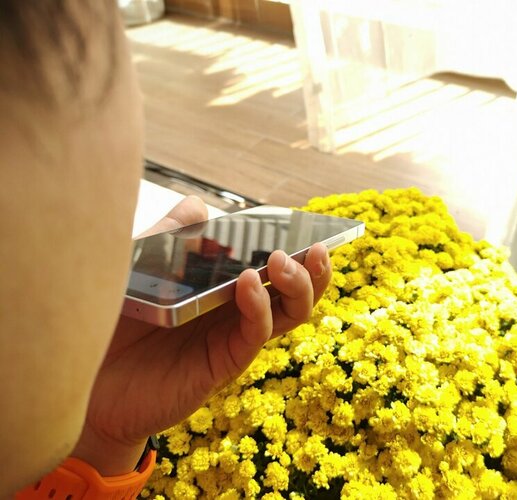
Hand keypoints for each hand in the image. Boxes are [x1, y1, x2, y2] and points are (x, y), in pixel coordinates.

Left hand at [71, 197, 331, 474]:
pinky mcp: (221, 363)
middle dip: (313, 268)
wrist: (86, 379)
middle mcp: (237, 311)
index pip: (275, 266)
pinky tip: (247, 283)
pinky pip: (253, 334)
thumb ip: (168, 237)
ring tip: (282, 261)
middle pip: (295, 291)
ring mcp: (232, 337)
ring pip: (288, 314)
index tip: (310, 226)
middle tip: (314, 246)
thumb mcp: (141, 270)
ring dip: (297, 286)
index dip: (300, 248)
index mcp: (226, 286)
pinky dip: (258, 307)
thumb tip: (198, 206)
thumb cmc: (117, 322)